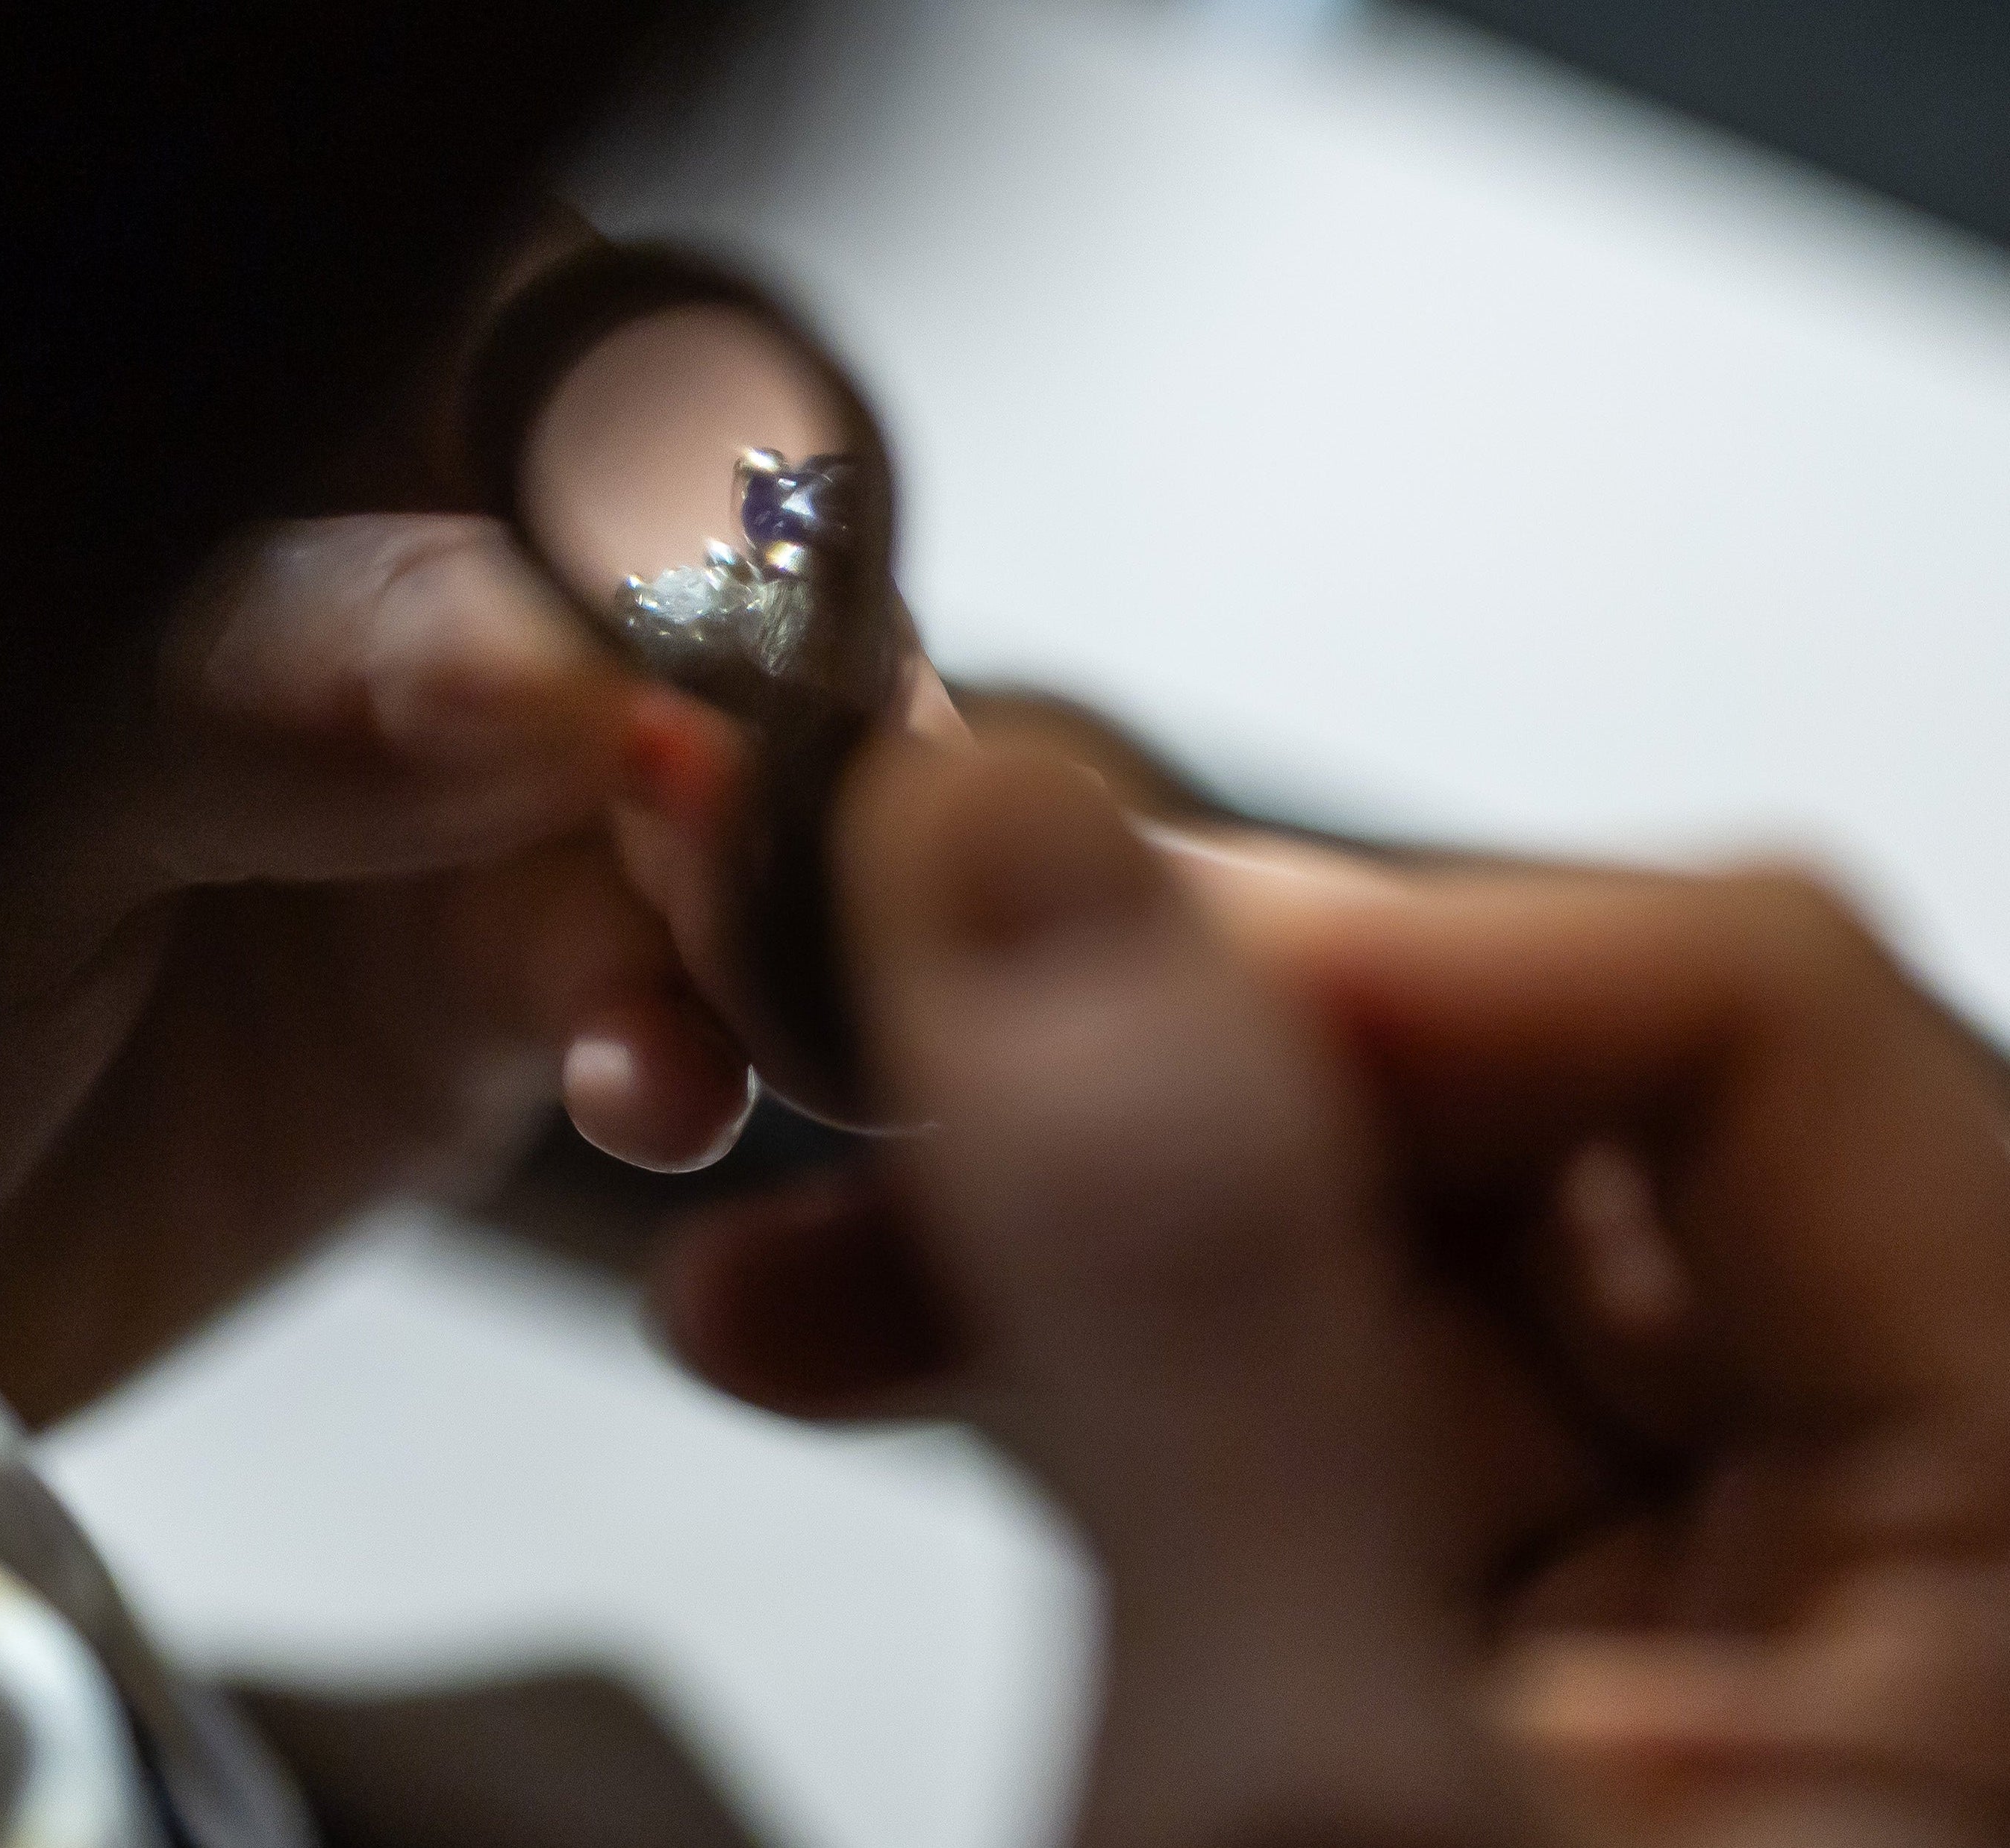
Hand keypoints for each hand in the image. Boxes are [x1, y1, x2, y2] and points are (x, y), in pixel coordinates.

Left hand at [0, 511, 801, 1423]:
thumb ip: (258, 686)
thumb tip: (545, 658)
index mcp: (252, 447)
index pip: (533, 350)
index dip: (663, 443)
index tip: (721, 580)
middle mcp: (380, 605)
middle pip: (674, 575)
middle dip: (758, 687)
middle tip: (752, 812)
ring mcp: (454, 801)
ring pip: (703, 793)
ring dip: (755, 883)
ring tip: (729, 978)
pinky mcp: (495, 988)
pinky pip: (662, 991)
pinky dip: (698, 1042)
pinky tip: (656, 1089)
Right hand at [659, 743, 2009, 1847]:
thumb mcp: (1292, 1808)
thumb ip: (1179, 1289)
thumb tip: (1025, 845)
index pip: (1740, 1016)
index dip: (1365, 938)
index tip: (1021, 936)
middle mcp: (1898, 1540)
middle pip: (1526, 1099)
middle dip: (1146, 1041)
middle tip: (850, 1003)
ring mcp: (1673, 1592)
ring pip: (1356, 1223)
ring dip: (1049, 1188)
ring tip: (767, 1216)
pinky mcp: (1469, 1648)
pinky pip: (1264, 1380)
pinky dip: (1041, 1337)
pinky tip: (808, 1327)